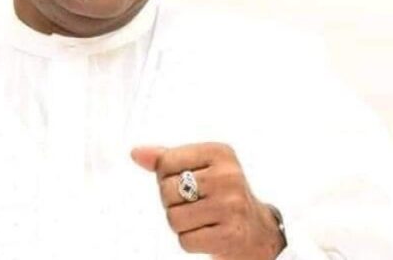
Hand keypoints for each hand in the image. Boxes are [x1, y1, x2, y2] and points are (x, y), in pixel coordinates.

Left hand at [131, 143, 284, 259]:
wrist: (257, 229)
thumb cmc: (220, 193)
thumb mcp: (199, 167)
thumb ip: (166, 158)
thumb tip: (136, 153)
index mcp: (219, 152)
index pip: (166, 162)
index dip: (166, 176)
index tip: (186, 181)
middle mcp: (228, 176)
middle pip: (167, 190)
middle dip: (172, 201)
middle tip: (194, 203)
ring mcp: (231, 205)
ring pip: (173, 218)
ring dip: (180, 223)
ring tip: (200, 218)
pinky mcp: (230, 235)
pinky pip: (185, 240)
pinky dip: (190, 240)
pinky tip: (207, 232)